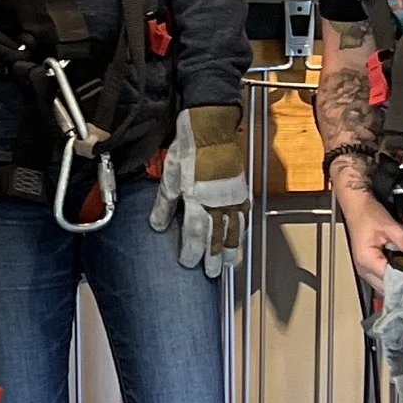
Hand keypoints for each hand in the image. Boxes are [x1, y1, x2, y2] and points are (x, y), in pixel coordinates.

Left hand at [150, 104, 249, 276]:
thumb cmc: (189, 149)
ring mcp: (234, 197)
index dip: (193, 252)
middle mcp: (220, 203)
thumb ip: (164, 203)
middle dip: (214, 258)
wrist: (212, 129)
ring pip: (236, 230)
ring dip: (232, 248)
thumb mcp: (169, 176)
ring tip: (230, 263)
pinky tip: (241, 236)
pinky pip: (245, 215)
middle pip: (219, 238)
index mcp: (199, 201)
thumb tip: (157, 226)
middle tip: (213, 273)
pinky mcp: (242, 189)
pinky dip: (243, 229)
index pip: (196, 235)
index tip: (188, 263)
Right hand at [331, 179, 402, 295]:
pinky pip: (381, 280)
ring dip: (397, 285)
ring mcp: (364, 269)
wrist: (357, 207)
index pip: (390, 279)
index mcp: (367, 260)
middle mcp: (363, 269)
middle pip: (386, 289)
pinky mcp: (368, 266)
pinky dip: (392, 280)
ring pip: (383, 287)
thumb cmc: (367, 214)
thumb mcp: (388, 225)